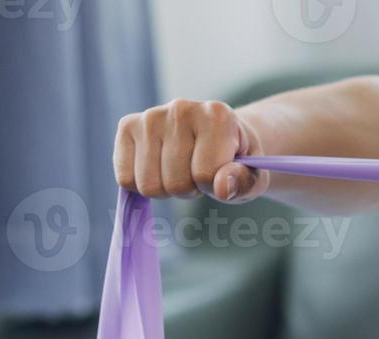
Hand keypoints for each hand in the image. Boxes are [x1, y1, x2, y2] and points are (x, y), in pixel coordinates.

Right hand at [114, 99, 267, 201]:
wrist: (217, 135)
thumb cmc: (236, 160)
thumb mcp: (253, 176)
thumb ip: (244, 183)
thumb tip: (221, 188)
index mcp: (217, 116)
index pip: (205, 175)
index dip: (214, 187)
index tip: (221, 173)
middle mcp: (181, 109)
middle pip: (175, 183)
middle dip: (190, 189)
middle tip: (199, 172)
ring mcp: (151, 116)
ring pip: (149, 184)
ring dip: (166, 188)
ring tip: (181, 169)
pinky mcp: (127, 126)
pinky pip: (125, 178)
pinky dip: (142, 184)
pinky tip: (158, 167)